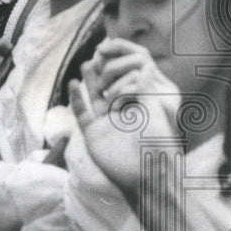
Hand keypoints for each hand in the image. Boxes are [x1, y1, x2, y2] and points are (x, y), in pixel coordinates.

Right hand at [70, 38, 180, 195]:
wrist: (146, 176)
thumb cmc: (157, 146)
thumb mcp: (154, 113)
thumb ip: (146, 89)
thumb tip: (146, 64)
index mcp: (138, 108)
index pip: (128, 82)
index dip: (125, 69)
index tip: (121, 56)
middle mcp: (121, 114)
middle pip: (109, 87)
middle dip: (104, 72)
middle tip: (99, 54)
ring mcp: (105, 122)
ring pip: (93, 97)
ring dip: (89, 81)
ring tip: (87, 64)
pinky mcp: (92, 132)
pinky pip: (81, 113)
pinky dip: (76, 99)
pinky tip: (73, 83)